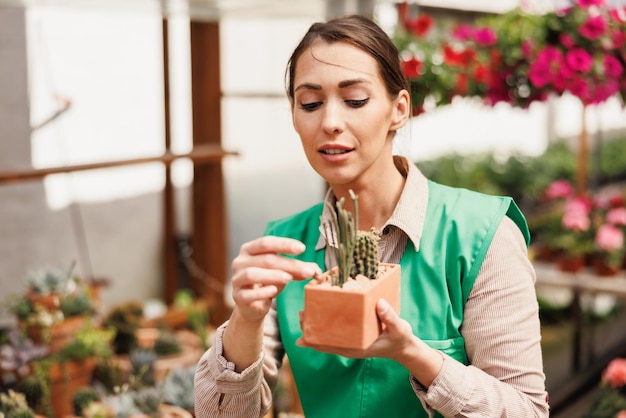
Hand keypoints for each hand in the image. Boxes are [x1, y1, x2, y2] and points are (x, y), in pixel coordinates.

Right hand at [231, 236, 321, 322]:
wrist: (252, 304)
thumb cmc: (267, 281)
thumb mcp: (283, 271)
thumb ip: (297, 268)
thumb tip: (316, 270)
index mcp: (250, 250)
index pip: (266, 242)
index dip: (284, 244)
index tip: (302, 248)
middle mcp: (240, 262)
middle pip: (265, 259)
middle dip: (289, 264)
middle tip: (307, 270)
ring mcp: (236, 279)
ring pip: (252, 274)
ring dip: (273, 275)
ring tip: (289, 278)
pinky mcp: (237, 296)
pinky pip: (248, 294)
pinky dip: (262, 292)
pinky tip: (274, 291)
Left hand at [297, 298, 415, 360]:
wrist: (404, 346)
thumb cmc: (400, 338)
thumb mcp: (399, 328)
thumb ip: (390, 317)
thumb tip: (379, 303)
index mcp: (357, 348)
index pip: (331, 347)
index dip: (315, 342)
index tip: (302, 335)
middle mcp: (351, 346)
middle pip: (325, 341)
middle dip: (311, 330)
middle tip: (300, 314)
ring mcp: (351, 341)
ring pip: (327, 336)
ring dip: (315, 325)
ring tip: (303, 312)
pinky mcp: (353, 335)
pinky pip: (335, 331)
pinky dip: (325, 324)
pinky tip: (318, 313)